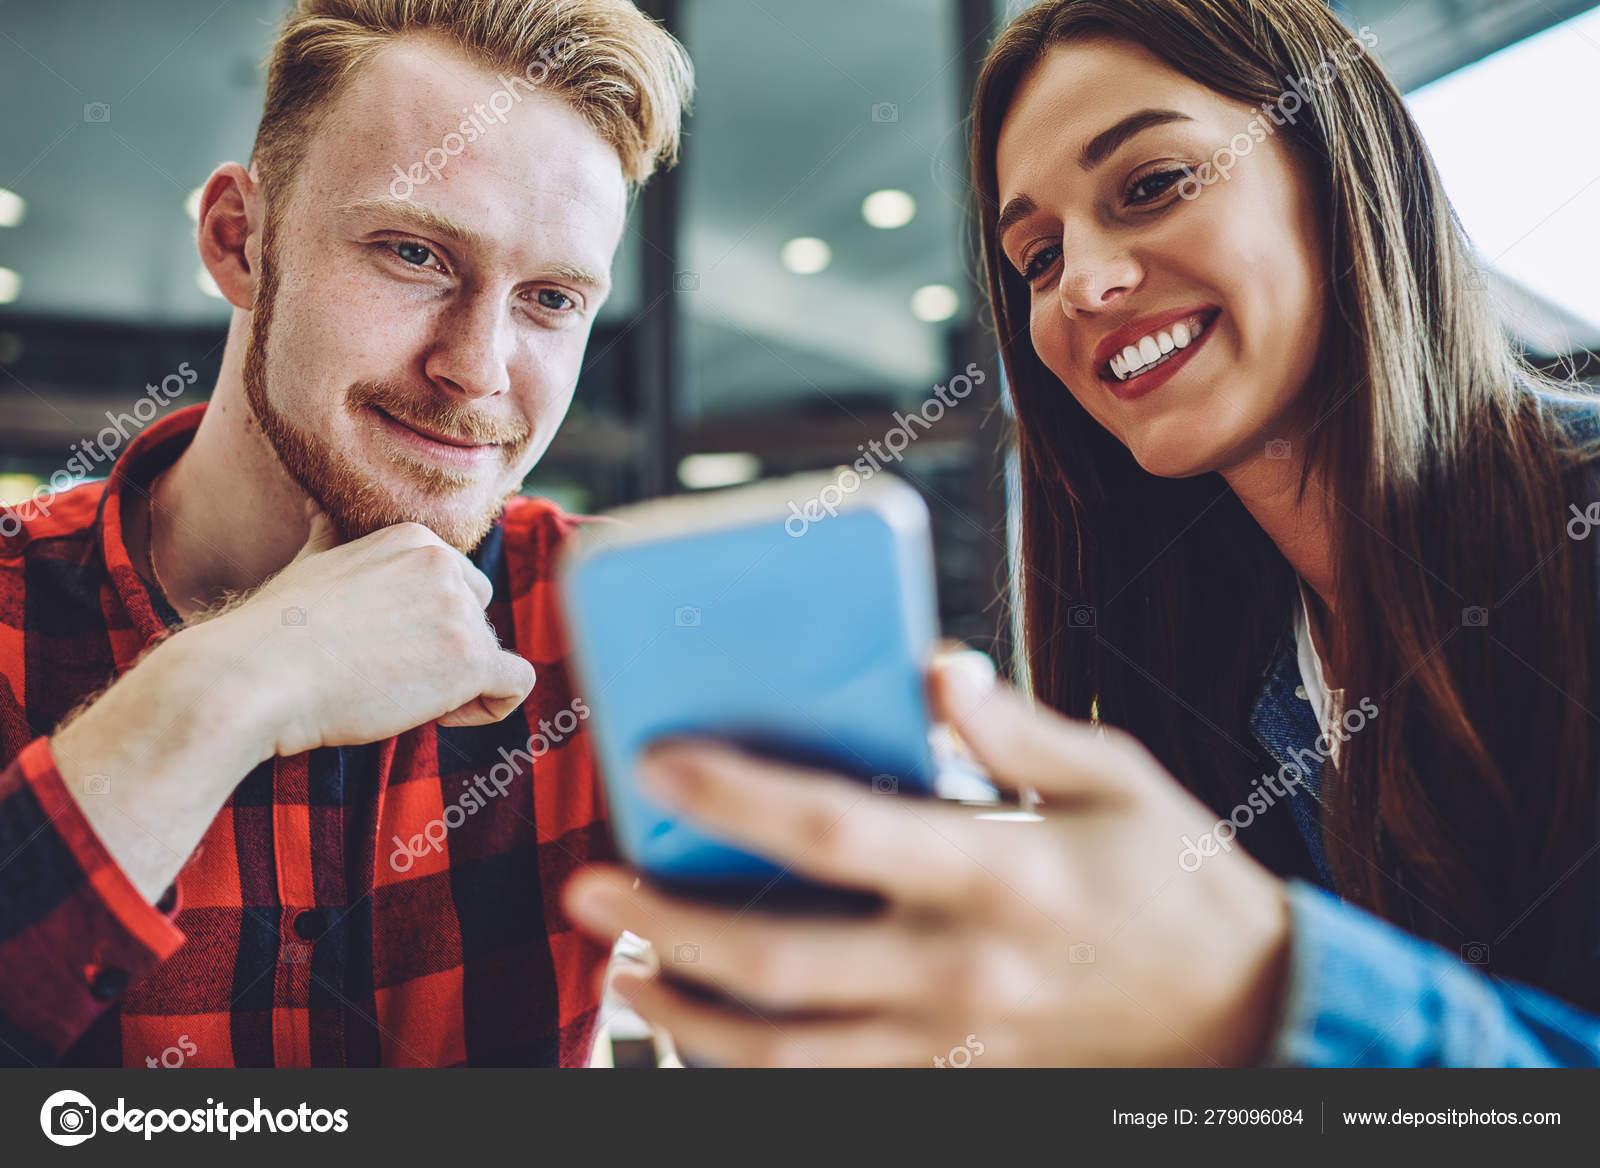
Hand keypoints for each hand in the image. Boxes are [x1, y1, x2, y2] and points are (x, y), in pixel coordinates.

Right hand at [208, 505, 536, 757]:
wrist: (255, 676)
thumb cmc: (274, 632)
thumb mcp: (307, 564)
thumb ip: (328, 537)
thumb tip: (313, 507)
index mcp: (414, 539)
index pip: (456, 587)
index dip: (426, 627)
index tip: (379, 648)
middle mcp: (444, 563)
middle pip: (478, 619)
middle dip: (445, 652)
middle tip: (388, 675)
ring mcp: (459, 609)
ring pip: (492, 656)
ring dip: (455, 686)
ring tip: (395, 693)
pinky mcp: (470, 657)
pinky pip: (517, 684)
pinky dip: (490, 707)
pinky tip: (439, 712)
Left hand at [563, 657, 1289, 1066]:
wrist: (1242, 1014)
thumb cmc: (1175, 880)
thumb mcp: (1114, 778)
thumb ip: (1014, 727)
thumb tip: (933, 665)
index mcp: (996, 874)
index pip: (834, 833)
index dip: (734, 796)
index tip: (656, 761)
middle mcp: (959, 969)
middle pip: (776, 966)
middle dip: (664, 925)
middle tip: (588, 885)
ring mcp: (950, 1041)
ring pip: (782, 1056)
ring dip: (684, 1015)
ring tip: (624, 965)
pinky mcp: (951, 1081)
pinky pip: (827, 1091)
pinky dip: (749, 1067)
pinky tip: (704, 1023)